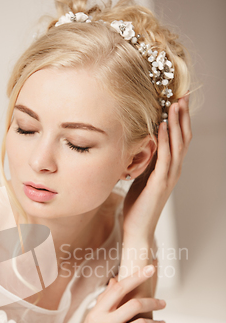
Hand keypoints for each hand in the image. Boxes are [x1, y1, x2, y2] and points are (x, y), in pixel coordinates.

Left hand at [122, 93, 191, 241]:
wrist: (137, 228)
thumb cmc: (138, 204)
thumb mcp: (142, 176)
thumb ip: (146, 161)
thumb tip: (143, 143)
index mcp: (170, 168)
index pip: (180, 139)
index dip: (181, 119)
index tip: (178, 99)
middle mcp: (174, 170)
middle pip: (184, 138)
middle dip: (183, 115)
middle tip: (182, 94)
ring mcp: (169, 177)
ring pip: (178, 145)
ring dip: (177, 123)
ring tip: (175, 104)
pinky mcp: (159, 183)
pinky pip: (164, 158)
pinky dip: (165, 140)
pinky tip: (163, 126)